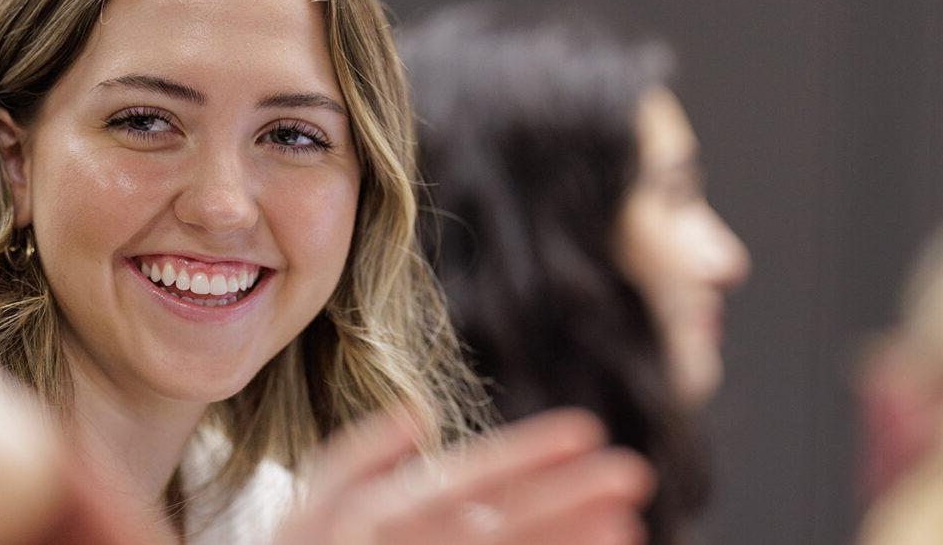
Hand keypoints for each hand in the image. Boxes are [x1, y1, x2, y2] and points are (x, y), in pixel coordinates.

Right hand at [275, 408, 653, 544]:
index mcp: (372, 522)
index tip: (587, 428)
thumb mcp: (307, 512)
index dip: (525, 454)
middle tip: (635, 475)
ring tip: (628, 528)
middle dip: (566, 502)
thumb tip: (419, 412)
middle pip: (495, 530)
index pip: (460, 480)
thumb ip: (358, 458)